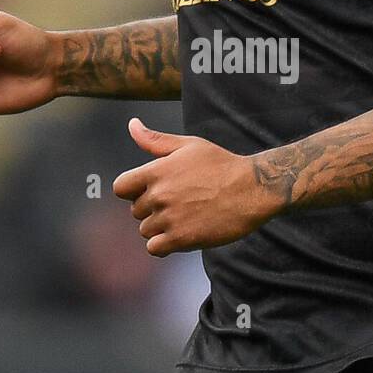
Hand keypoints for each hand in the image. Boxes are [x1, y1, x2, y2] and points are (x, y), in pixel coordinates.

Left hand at [113, 118, 278, 255]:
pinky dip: (164, 244)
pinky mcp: (181, 238)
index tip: (151, 190)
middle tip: (179, 202)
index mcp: (156, 171)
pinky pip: (154, 248)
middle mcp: (158, 195)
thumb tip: (132, 124)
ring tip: (184, 217)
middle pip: (135, 210)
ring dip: (160, 227)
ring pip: (146, 230)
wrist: (252, 188)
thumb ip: (155, 140)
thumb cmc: (221, 164)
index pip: (120, 187)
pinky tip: (182, 233)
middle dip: (152, 208)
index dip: (133, 190)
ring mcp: (169, 218)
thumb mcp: (189, 145)